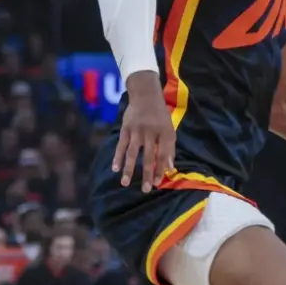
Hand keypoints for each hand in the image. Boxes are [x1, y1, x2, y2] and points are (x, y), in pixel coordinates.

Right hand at [113, 71, 175, 192]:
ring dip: (129, 169)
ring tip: (126, 183)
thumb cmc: (159, 115)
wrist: (146, 95)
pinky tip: (115, 169)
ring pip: (133, 153)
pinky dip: (117, 157)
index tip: (158, 183)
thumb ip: (169, 148)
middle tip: (146, 190)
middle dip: (147, 174)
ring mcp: (137, 130)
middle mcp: (151, 132)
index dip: (161, 169)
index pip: (164, 155)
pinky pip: (121, 145)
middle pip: (149, 157)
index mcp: (165, 133)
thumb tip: (170, 168)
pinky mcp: (126, 129)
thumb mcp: (169, 129)